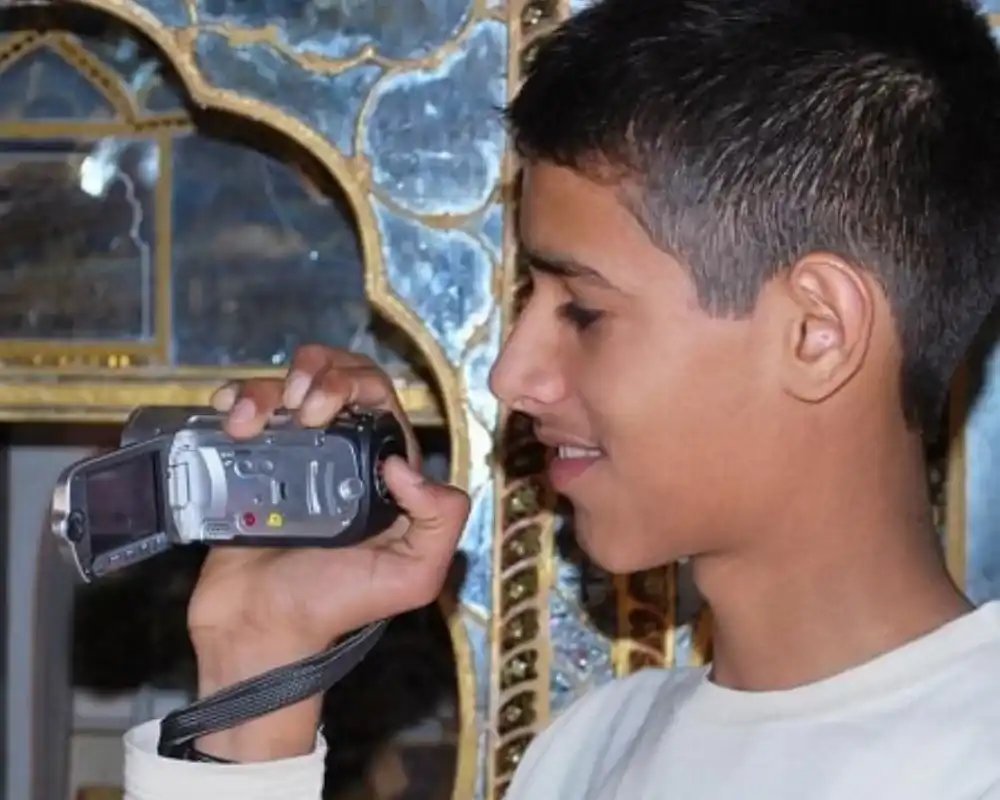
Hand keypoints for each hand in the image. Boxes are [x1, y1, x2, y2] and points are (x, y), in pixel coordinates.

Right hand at [188, 345, 469, 760]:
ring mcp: (290, 455)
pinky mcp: (246, 464)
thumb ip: (440, 520)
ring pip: (286, 387)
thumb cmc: (337, 606)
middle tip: (299, 407)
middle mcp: (339, 453)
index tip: (323, 409)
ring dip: (267, 388)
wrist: (260, 631)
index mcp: (381, 469)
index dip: (354, 384)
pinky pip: (244, 413)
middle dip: (317, 373)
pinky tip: (229, 413)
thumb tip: (403, 464)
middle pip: (335, 376)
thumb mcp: (413, 575)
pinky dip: (235, 399)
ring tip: (249, 420)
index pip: (378, 398)